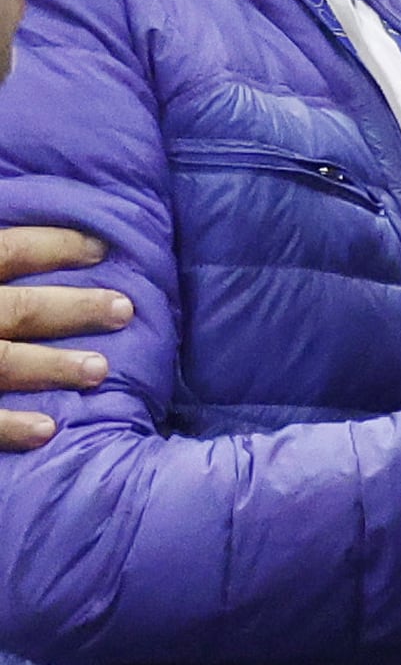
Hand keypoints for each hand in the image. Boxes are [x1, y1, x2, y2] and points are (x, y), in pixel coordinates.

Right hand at [0, 231, 131, 452]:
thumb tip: (14, 234)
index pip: (4, 251)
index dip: (54, 246)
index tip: (102, 249)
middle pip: (14, 308)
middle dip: (71, 309)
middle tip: (124, 309)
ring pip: (1, 363)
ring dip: (52, 366)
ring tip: (101, 370)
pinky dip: (8, 426)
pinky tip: (48, 430)